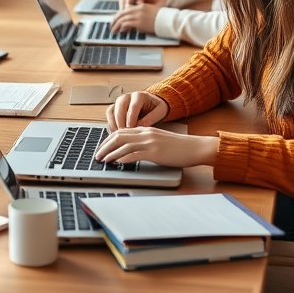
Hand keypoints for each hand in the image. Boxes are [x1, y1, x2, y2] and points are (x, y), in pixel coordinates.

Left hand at [95, 127, 218, 168]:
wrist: (195, 147)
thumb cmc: (179, 146)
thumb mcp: (159, 140)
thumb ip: (146, 142)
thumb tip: (131, 151)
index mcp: (146, 129)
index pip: (121, 131)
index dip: (108, 139)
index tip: (102, 147)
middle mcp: (146, 133)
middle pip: (118, 136)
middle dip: (105, 146)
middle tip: (97, 155)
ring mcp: (150, 142)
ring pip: (123, 145)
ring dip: (110, 153)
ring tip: (103, 160)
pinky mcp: (155, 152)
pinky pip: (135, 154)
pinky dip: (124, 158)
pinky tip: (117, 163)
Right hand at [106, 91, 169, 131]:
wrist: (151, 104)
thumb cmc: (155, 108)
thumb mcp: (159, 111)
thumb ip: (151, 117)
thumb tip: (140, 126)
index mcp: (139, 96)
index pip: (133, 106)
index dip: (132, 119)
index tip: (133, 130)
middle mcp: (126, 97)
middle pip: (120, 107)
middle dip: (121, 122)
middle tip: (125, 134)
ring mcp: (118, 102)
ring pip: (111, 111)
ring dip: (114, 124)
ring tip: (120, 136)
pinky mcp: (114, 108)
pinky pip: (109, 116)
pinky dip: (111, 125)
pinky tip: (116, 134)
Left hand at [110, 3, 161, 34]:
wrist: (167, 20)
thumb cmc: (162, 18)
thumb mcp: (151, 13)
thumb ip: (142, 14)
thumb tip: (136, 22)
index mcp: (141, 6)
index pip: (126, 9)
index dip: (120, 15)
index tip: (117, 19)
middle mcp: (138, 10)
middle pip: (122, 13)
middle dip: (115, 20)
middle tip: (112, 25)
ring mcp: (138, 16)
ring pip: (122, 19)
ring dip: (116, 25)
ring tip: (113, 30)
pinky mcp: (139, 22)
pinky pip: (127, 23)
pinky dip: (122, 27)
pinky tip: (121, 30)